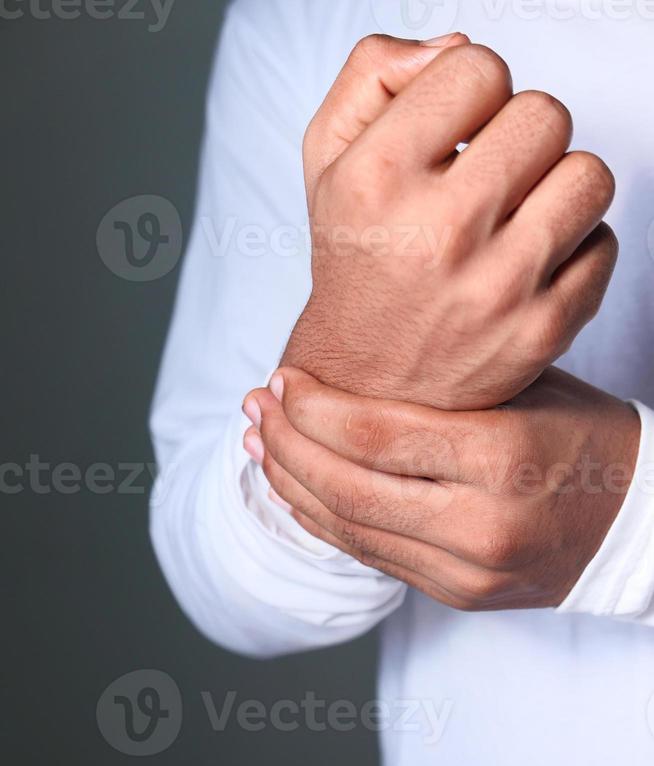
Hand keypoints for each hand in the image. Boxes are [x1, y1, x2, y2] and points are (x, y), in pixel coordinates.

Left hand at [243, 368, 639, 610]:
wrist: (638, 520)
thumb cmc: (582, 435)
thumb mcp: (520, 389)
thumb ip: (437, 392)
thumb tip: (337, 378)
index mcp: (503, 454)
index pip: (373, 433)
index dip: (311, 407)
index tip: (281, 381)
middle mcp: (482, 521)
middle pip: (347, 487)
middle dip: (285, 446)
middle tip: (255, 409)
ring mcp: (469, 570)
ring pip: (351, 530)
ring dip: (293, 486)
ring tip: (260, 448)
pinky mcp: (460, 595)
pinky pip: (373, 557)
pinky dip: (327, 522)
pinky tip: (300, 491)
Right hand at [281, 34, 617, 409]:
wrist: (365, 383)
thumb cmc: (357, 263)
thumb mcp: (326, 160)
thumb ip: (374, 74)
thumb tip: (459, 45)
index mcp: (378, 180)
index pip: (479, 67)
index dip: (472, 94)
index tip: (454, 136)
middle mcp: (438, 233)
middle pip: (546, 115)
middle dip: (520, 137)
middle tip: (489, 176)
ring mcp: (497, 288)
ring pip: (589, 176)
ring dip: (557, 187)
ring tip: (516, 216)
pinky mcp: (541, 331)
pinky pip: (604, 245)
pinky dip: (574, 249)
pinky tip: (528, 267)